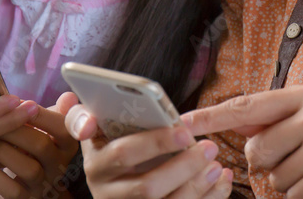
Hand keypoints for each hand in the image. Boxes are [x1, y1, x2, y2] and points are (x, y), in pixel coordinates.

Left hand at [0, 93, 80, 197]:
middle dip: (14, 131)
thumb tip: (69, 96)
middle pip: (41, 145)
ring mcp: (44, 185)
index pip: (63, 127)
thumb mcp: (50, 130)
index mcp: (68, 144)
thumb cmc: (38, 150)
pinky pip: (14, 192)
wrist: (35, 188)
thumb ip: (57, 112)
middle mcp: (60, 165)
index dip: (42, 114)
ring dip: (3, 152)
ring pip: (28, 169)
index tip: (20, 103)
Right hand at [64, 102, 232, 197]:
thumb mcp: (95, 131)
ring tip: (216, 165)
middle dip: (184, 167)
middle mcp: (107, 194)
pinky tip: (220, 182)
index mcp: (96, 165)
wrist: (115, 187)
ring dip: (196, 187)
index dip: (155, 142)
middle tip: (211, 146)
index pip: (124, 153)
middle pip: (148, 188)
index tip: (185, 131)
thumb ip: (83, 116)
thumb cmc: (111, 146)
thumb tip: (83, 113)